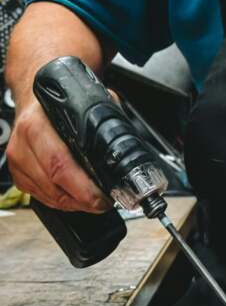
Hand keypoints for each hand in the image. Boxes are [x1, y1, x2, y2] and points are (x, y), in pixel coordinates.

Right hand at [6, 97, 110, 212]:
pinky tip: (74, 196)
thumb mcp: (86, 103)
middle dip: (83, 201)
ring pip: (49, 197)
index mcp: (36, 125)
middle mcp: (23, 144)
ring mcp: (18, 162)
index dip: (83, 188)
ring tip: (92, 201)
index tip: (102, 197)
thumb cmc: (58, 104)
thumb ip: (105, 122)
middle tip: (103, 203)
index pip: (59, 165)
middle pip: (54, 187)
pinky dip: (61, 201)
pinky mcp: (18, 176)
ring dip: (74, 204)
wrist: (32, 101)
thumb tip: (127, 147)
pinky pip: (42, 198)